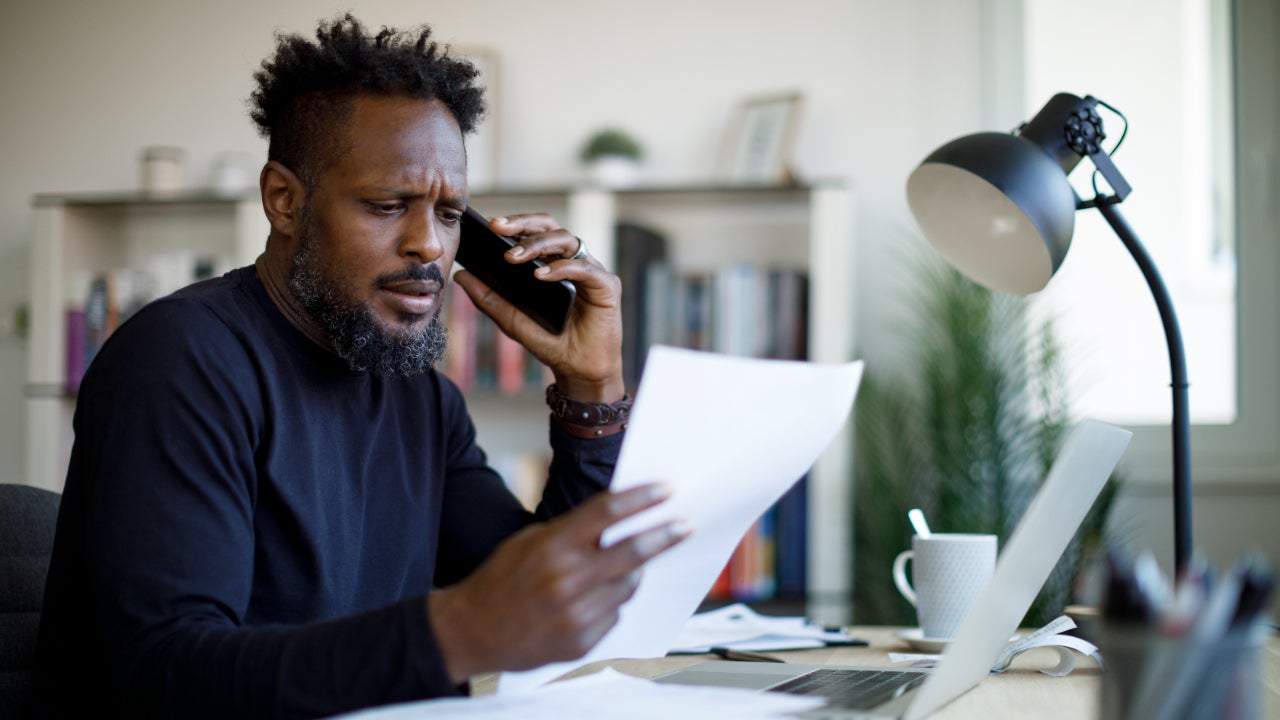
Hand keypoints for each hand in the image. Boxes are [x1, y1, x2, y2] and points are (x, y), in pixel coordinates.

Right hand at [426, 483, 689, 682]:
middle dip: (664, 535)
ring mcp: (576, 615)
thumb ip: (572, 533)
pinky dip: (609, 604)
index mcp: (552, 546)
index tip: (666, 490)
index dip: (642, 499)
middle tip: (685, 525)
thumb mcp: (529, 542)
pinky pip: (614, 615)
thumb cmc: (502, 579)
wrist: (472, 631)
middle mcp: (567, 580)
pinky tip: (587, 601)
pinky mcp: (581, 642)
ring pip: (628, 586)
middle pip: (632, 552)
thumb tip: (618, 523)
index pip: (607, 512)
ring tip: (619, 569)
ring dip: (631, 574)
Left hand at [451, 213, 624, 401]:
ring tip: (513, 256)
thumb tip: (460, 275)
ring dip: (537, 244)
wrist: (578, 371)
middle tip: (498, 227)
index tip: (490, 224)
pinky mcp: (607, 285)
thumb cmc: (551, 341)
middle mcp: (573, 261)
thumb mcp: (511, 319)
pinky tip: (541, 275)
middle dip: (524, 223)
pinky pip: (585, 268)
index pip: (535, 231)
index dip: (515, 224)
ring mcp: (591, 271)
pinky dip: (562, 268)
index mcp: (553, 262)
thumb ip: (488, 298)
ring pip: (567, 240)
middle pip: (551, 226)